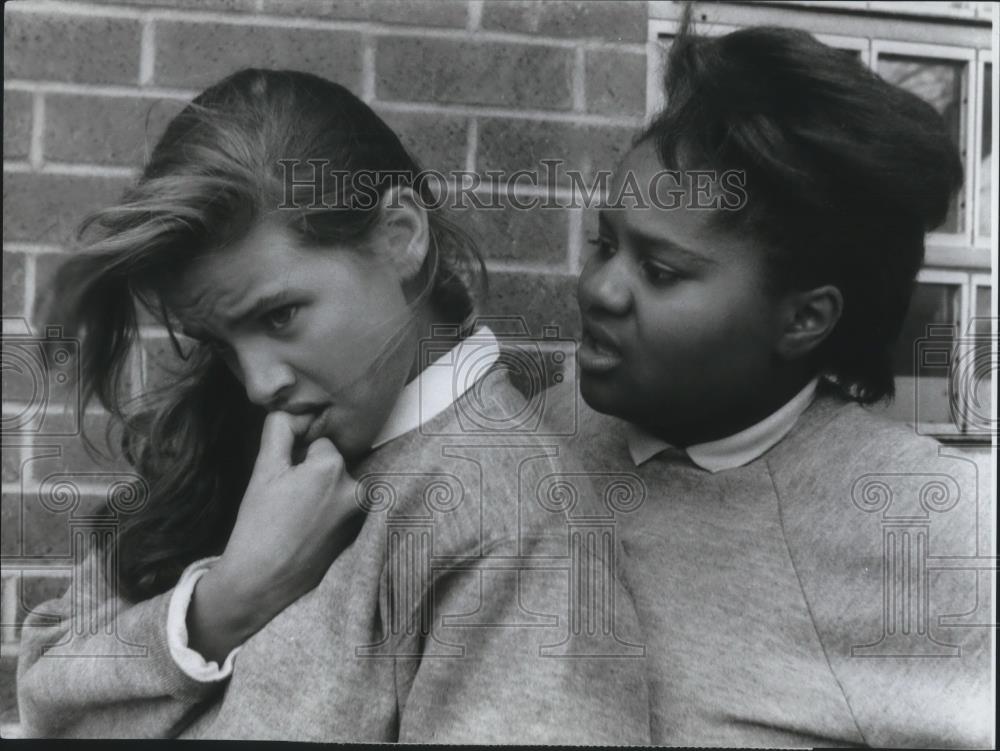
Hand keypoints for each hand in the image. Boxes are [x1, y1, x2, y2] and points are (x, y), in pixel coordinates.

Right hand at [187, 411, 361, 661]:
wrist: (261, 582)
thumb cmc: (259, 524)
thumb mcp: (264, 471)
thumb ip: (278, 433)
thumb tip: (288, 412)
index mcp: (333, 467)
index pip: (319, 444)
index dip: (296, 458)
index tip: (282, 480)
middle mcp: (355, 489)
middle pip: (331, 467)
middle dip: (311, 476)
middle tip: (286, 501)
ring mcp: (358, 515)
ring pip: (337, 489)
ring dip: (320, 495)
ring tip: (294, 518)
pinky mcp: (356, 537)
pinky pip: (341, 513)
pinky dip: (326, 515)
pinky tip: (304, 531)